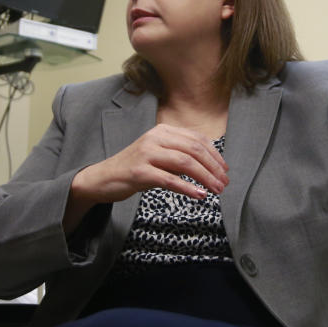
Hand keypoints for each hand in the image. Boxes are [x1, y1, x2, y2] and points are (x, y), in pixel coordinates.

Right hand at [72, 124, 229, 203]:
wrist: (103, 178)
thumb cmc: (135, 168)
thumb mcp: (159, 156)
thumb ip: (180, 155)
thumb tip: (210, 165)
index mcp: (162, 131)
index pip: (196, 139)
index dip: (215, 155)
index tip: (225, 170)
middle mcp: (155, 138)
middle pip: (193, 149)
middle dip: (213, 167)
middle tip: (224, 183)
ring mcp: (146, 153)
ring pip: (185, 163)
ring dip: (205, 177)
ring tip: (216, 190)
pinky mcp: (139, 172)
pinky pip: (169, 179)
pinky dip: (188, 188)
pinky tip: (199, 195)